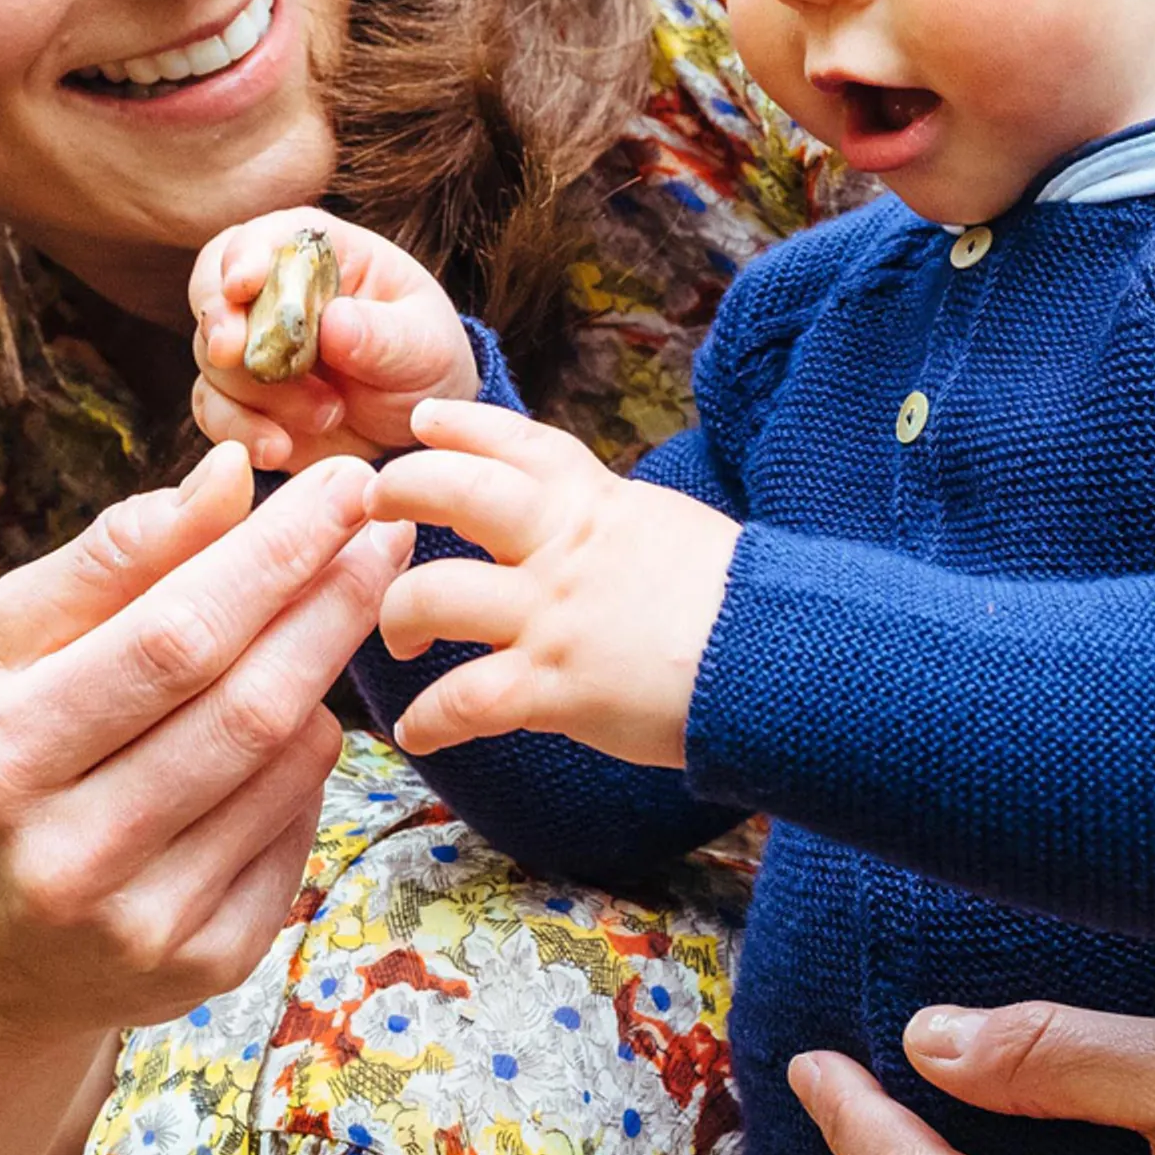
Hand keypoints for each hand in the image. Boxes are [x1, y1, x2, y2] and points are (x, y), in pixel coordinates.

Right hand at [0, 449, 411, 1154]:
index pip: (175, 636)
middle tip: (387, 528)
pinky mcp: (204, 968)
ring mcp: (143, 926)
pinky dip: (311, 764)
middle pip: (248, 706)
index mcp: (6, 758)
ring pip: (288, 768)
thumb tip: (229, 472)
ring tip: (330, 615)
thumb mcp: (19, 649)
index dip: (275, 554)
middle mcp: (69, 856)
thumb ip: (118, 556)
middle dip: (333, 601)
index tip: (345, 482)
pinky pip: (299, 833)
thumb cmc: (8, 757)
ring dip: (325, 677)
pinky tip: (295, 725)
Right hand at [189, 206, 478, 467]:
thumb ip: (384, 335)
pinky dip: (239, 430)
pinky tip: (279, 448)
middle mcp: (275, 294)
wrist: (418, 428)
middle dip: (218, 320)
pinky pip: (213, 409)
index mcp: (324, 256)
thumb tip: (334, 322)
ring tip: (327, 414)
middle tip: (233, 354)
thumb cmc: (426, 364)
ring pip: (213, 357)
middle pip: (214, 288)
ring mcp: (252, 346)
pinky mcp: (242, 399)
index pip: (269, 236)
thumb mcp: (424, 347)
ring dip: (257, 391)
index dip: (246, 255)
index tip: (241, 285)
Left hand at [365, 396, 737, 765]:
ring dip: (399, 615)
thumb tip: (589, 526)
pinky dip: (429, 720)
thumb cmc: (739, 602)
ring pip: (432, 594)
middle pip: (453, 492)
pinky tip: (417, 732)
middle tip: (374, 508)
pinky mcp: (554, 687)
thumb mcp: (671, 531)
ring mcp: (552, 616)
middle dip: (401, 492)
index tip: (425, 422)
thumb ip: (615, 524)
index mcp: (598, 504)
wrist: (781, 656)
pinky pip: (463, 701)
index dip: (464, 425)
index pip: (517, 444)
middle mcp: (563, 548)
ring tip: (400, 636)